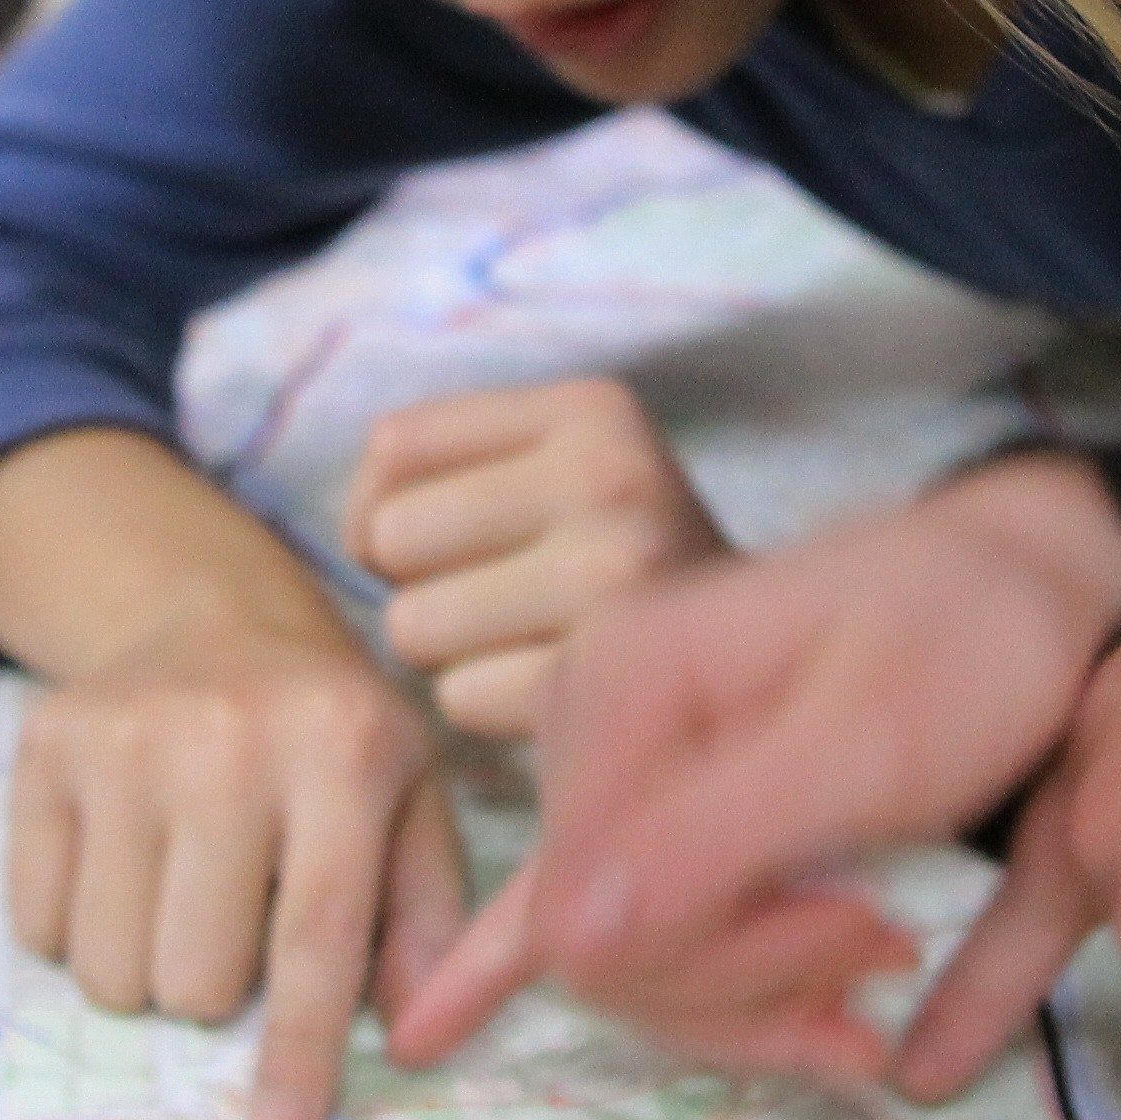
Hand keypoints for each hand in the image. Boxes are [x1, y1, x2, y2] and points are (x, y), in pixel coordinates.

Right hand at [10, 606, 464, 1119]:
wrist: (217, 612)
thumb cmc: (333, 734)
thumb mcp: (413, 800)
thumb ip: (428, 919)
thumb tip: (412, 1040)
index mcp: (342, 753)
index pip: (318, 938)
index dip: (300, 1053)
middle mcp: (229, 737)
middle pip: (199, 978)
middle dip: (219, 991)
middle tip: (236, 925)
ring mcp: (123, 738)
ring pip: (112, 969)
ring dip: (149, 970)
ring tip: (183, 895)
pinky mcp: (44, 745)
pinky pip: (38, 925)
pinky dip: (80, 929)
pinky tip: (125, 862)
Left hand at [345, 377, 726, 737]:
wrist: (767, 675)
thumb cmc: (621, 576)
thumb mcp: (562, 476)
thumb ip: (450, 468)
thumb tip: (353, 534)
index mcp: (593, 411)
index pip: (394, 446)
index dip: (385, 509)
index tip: (447, 543)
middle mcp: (611, 477)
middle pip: (391, 538)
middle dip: (424, 586)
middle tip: (503, 605)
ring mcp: (614, 578)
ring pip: (412, 626)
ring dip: (452, 653)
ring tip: (530, 645)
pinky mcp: (603, 676)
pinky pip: (458, 698)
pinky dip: (488, 709)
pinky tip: (550, 691)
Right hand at [390, 454, 1120, 1074]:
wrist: (1025, 584)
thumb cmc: (968, 646)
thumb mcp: (866, 746)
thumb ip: (717, 839)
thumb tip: (570, 943)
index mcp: (617, 687)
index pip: (590, 909)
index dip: (725, 963)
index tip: (872, 942)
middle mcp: (584, 722)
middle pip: (599, 942)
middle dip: (750, 982)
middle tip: (889, 954)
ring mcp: (608, 763)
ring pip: (620, 952)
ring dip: (751, 995)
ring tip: (874, 968)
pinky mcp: (645, 797)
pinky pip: (586, 905)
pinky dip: (538, 970)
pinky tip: (435, 1026)